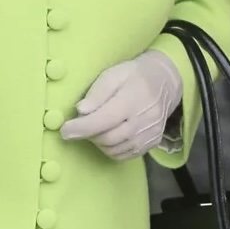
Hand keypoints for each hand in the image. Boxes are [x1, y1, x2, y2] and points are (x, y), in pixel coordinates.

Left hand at [61, 51, 182, 160]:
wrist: (165, 81)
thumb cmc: (135, 75)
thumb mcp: (115, 73)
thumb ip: (97, 92)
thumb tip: (81, 110)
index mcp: (133, 99)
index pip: (103, 120)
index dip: (81, 128)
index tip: (64, 130)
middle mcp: (143, 120)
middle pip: (107, 138)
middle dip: (88, 134)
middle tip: (80, 125)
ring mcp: (149, 134)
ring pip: (114, 149)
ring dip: (99, 142)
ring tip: (96, 127)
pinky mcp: (152, 143)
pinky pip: (124, 155)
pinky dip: (111, 149)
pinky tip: (109, 135)